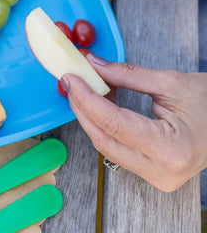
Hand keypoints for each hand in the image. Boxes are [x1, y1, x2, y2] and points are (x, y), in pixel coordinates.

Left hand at [61, 53, 206, 191]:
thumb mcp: (170, 82)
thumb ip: (126, 75)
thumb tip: (92, 64)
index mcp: (171, 148)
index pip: (113, 122)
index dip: (86, 98)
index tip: (70, 78)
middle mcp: (161, 171)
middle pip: (103, 138)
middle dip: (82, 107)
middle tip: (71, 82)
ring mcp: (156, 177)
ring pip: (106, 146)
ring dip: (90, 116)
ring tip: (84, 89)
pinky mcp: (151, 173)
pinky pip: (116, 149)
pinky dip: (104, 126)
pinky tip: (98, 105)